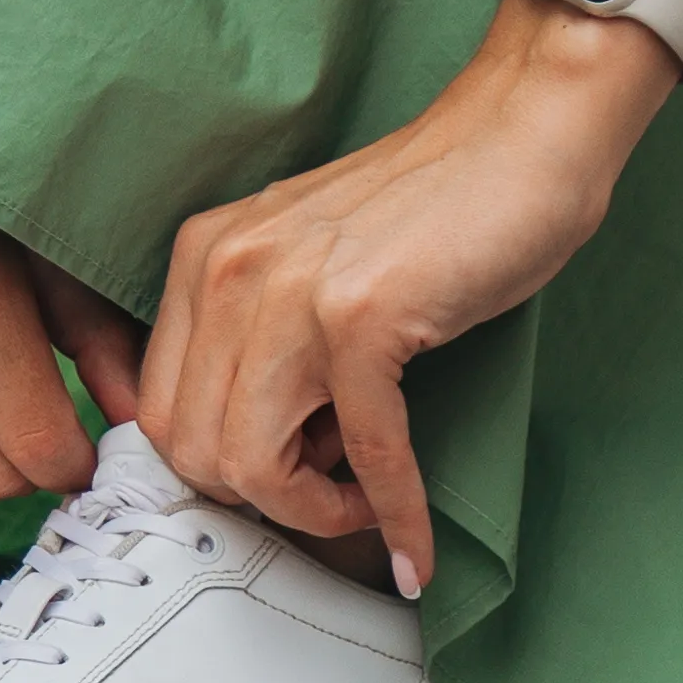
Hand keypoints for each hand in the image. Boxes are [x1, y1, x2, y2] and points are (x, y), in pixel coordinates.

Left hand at [139, 0, 679, 594]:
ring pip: (251, 465)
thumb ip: (268, 345)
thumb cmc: (442, 205)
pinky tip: (416, 549)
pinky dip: (393, 516)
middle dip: (263, 505)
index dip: (218, 473)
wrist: (523, 132)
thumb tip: (271, 459)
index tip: (280, 485)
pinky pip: (363, 452)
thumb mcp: (313, 268)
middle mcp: (229, 269)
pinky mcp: (363, 316)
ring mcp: (291, 291)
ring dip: (316, 514)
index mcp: (205, 256)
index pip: (159, 411)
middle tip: (330, 501)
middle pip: (192, 450)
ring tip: (367, 506)